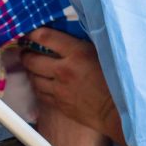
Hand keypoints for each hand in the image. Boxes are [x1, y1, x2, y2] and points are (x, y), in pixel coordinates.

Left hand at [20, 28, 122, 142]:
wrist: (119, 112)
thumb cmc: (116, 81)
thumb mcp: (102, 53)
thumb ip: (81, 44)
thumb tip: (66, 36)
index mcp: (76, 53)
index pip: (44, 37)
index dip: (32, 33)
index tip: (29, 33)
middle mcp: (64, 71)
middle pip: (32, 59)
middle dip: (26, 53)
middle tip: (27, 50)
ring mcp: (59, 89)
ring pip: (33, 77)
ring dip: (31, 70)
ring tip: (34, 66)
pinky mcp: (59, 104)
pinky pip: (40, 93)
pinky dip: (38, 86)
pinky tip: (42, 82)